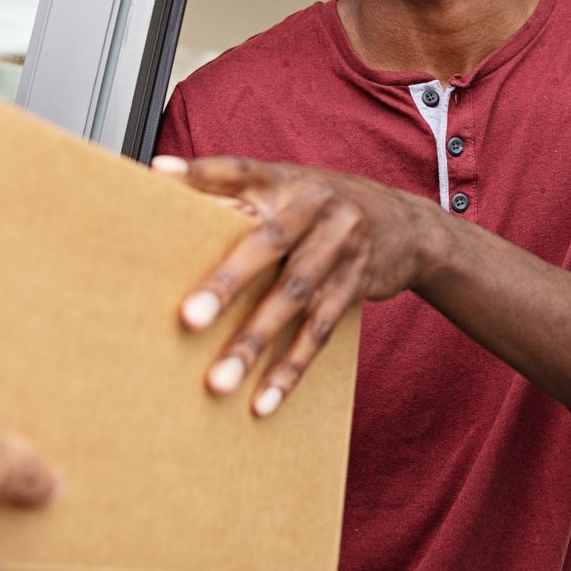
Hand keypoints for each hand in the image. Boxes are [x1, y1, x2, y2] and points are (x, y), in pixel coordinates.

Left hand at [152, 154, 438, 414]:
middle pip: (270, 244)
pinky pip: (320, 331)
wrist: (409, 226)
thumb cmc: (327, 208)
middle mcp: (318, 210)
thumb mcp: (289, 186)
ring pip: (295, 297)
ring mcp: (341, 249)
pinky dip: (291, 368)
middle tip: (189, 318)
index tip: (161, 177)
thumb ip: (233, 188)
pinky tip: (264, 400)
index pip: (241, 170)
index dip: (203, 172)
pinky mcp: (354, 286)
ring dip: (256, 341)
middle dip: (229, 282)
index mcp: (289, 181)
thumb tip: (161, 177)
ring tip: (219, 380)